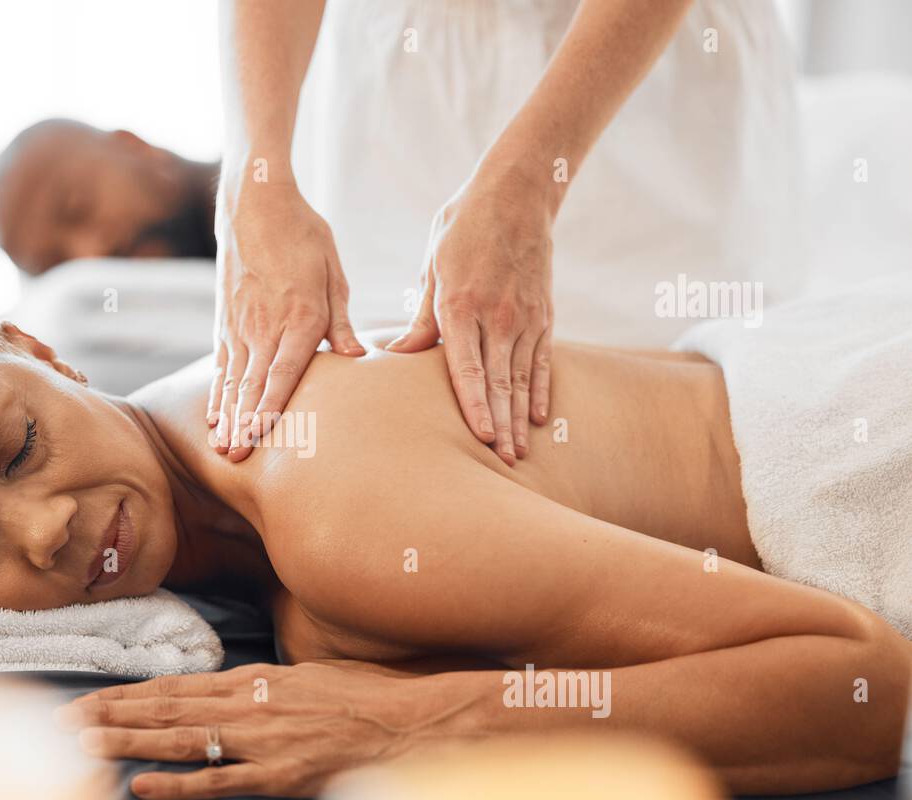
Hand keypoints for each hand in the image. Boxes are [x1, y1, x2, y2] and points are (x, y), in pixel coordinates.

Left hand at [53, 662, 421, 799]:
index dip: (126, 694)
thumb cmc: (365, 696)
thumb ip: (265, 684)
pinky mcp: (278, 773)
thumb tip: (235, 687)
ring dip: (128, 742)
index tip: (88, 698)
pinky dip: (179, 783)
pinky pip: (220, 779)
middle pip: (164, 710)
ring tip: (83, 743)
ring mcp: (261, 740)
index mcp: (253, 679)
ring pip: (180, 740)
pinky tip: (142, 785)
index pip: (174, 686)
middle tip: (62, 720)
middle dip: (109, 715)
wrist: (410, 720)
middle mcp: (248, 704)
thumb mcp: (308, 675)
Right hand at [212, 178, 364, 461]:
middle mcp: (263, 326)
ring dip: (227, 417)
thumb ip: (340, 321)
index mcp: (297, 317)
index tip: (262, 435)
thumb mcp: (333, 273)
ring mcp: (239, 325)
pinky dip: (217, 393)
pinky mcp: (224, 321)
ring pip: (232, 380)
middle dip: (244, 424)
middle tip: (236, 458)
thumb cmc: (304, 237)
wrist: (255, 204)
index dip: (271, 406)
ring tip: (221, 448)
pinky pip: (220, 365)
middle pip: (252, 384)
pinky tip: (214, 416)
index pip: (282, 371)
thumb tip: (355, 356)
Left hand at [389, 161, 555, 464]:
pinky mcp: (545, 314)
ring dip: (519, 419)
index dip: (475, 406)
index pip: (468, 368)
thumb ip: (421, 317)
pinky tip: (538, 418)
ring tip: (518, 454)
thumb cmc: (462, 228)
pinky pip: (542, 360)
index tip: (480, 438)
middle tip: (501, 464)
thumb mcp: (432, 266)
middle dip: (499, 425)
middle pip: (499, 382)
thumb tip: (397, 355)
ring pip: (522, 378)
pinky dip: (541, 390)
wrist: (518, 192)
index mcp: (461, 305)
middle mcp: (498, 316)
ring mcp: (526, 316)